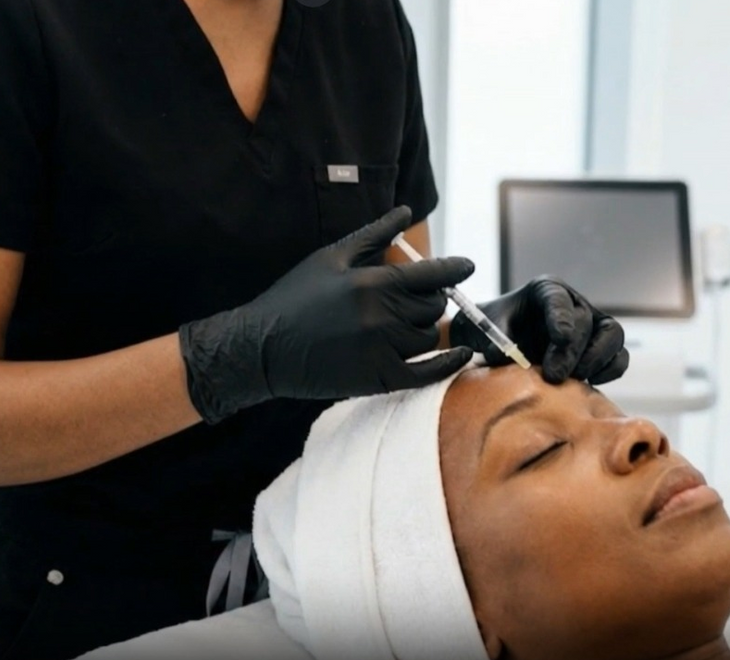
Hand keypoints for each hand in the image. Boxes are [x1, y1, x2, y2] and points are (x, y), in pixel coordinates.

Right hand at [180, 206, 475, 423]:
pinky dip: (448, 365)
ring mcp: (382, 350)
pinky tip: (459, 356)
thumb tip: (406, 211)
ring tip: (407, 323)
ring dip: (426, 328)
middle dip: (432, 299)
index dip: (455, 269)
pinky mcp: (378, 379)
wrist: (262, 349)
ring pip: (430, 336)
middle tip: (418, 298)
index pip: (432, 274)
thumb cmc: (293, 298)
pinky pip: (427, 373)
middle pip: (435, 306)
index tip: (467, 266)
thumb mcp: (330, 258)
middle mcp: (381, 316)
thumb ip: (373, 235)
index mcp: (371, 282)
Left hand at [449, 276, 628, 384]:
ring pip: (612, 335)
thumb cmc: (495, 329)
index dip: (562, 317)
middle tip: (553, 376)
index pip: (558, 299)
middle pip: (584, 322)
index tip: (560, 338)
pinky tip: (590, 382)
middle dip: (570, 351)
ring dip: (597, 359)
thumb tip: (502, 356)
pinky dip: (610, 369)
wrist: (504, 343)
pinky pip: (619, 356)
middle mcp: (574, 303)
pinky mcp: (602, 346)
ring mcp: (592, 324)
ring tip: (574, 380)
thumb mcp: (484, 328)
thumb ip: (492, 339)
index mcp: (546, 290)